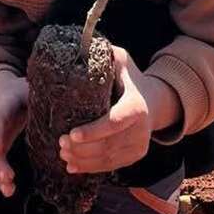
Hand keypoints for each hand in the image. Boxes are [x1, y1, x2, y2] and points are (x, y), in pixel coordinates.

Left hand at [58, 46, 180, 173]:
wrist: (153, 100)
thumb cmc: (129, 78)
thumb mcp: (120, 60)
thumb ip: (103, 53)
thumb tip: (77, 45)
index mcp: (137, 106)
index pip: (115, 122)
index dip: (93, 131)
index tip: (71, 134)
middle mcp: (142, 129)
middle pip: (108, 145)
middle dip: (82, 148)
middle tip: (60, 143)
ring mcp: (140, 145)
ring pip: (108, 159)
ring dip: (83, 160)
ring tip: (63, 154)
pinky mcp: (136, 156)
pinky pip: (112, 166)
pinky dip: (91, 168)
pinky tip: (73, 167)